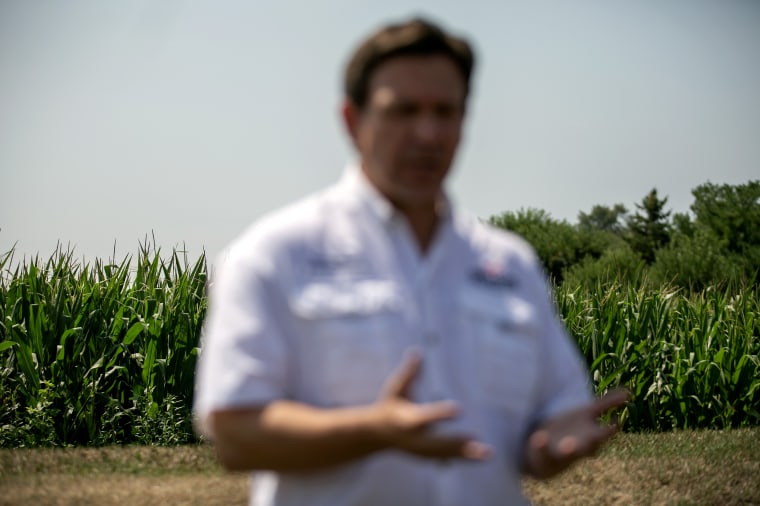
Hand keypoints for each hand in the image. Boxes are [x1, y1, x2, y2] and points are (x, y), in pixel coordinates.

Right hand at [370, 350, 490, 460]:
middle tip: (475, 438)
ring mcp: (419, 450)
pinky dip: (464, 458)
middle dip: (455, 442)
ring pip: (445, 453)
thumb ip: (409, 372)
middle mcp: (413, 438)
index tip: (458, 409)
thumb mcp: (397, 387)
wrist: (377, 434)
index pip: (424, 417)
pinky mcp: (425, 456)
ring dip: (465, 454)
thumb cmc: (390, 404)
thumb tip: (416, 351)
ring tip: (488, 452)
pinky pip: (447, 458)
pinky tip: (483, 456)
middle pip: (436, 442)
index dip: (440, 414)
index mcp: (405, 419)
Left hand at [523, 389, 629, 478]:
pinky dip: (542, 446)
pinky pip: (543, 452)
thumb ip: (607, 403)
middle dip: (593, 443)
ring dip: (569, 450)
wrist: (547, 458)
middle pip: (590, 447)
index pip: (605, 433)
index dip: (611, 429)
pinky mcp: (545, 455)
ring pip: (568, 454)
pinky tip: (539, 437)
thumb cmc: (572, 431)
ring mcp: (562, 453)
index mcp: (592, 436)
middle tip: (596, 437)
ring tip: (567, 445)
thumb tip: (628, 391)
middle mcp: (580, 446)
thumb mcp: (588, 415)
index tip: (615, 422)